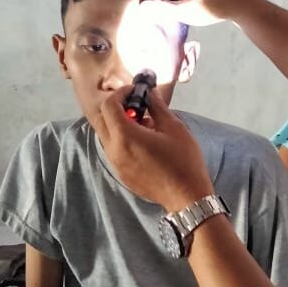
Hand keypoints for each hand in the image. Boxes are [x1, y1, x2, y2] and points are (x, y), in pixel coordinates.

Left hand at [88, 86, 213, 210]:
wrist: (186, 196)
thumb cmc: (183, 160)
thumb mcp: (174, 128)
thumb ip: (158, 108)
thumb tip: (150, 94)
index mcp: (125, 136)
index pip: (109, 106)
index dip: (120, 93)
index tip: (134, 90)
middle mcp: (114, 150)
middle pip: (101, 120)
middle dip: (115, 107)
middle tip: (135, 104)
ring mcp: (116, 164)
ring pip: (106, 136)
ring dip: (118, 124)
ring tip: (143, 124)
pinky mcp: (121, 174)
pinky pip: (114, 150)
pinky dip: (122, 140)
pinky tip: (143, 142)